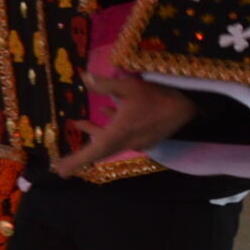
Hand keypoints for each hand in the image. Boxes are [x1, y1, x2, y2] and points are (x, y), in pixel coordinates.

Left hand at [50, 73, 197, 176]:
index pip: (92, 152)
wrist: (190, 108)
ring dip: (95, 134)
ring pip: (110, 140)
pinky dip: (110, 127)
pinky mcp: (145, 136)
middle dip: (79, 157)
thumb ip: (105, 84)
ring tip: (78, 123)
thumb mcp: (129, 86)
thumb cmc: (158, 97)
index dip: (75, 162)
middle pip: (99, 151)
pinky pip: (122, 134)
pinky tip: (106, 110)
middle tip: (61, 166)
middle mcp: (127, 142)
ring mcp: (137, 141)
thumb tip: (83, 77)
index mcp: (119, 134)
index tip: (60, 171)